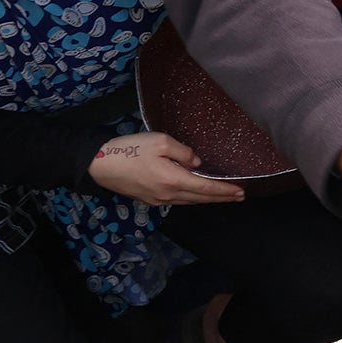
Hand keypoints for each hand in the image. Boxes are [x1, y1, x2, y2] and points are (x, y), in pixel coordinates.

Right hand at [88, 132, 245, 205]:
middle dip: (221, 198)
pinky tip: (196, 193)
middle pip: (200, 199)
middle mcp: (168, 195)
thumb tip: (197, 163)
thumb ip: (183, 152)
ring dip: (207, 199)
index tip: (241, 192)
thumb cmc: (130, 149)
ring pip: (189, 201)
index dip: (225, 191)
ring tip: (222, 196)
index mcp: (173, 180)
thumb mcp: (160, 141)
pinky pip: (178, 200)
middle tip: (239, 197)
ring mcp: (158, 200)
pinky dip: (192, 198)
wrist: (100, 165)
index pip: (206, 189)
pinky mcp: (150, 199)